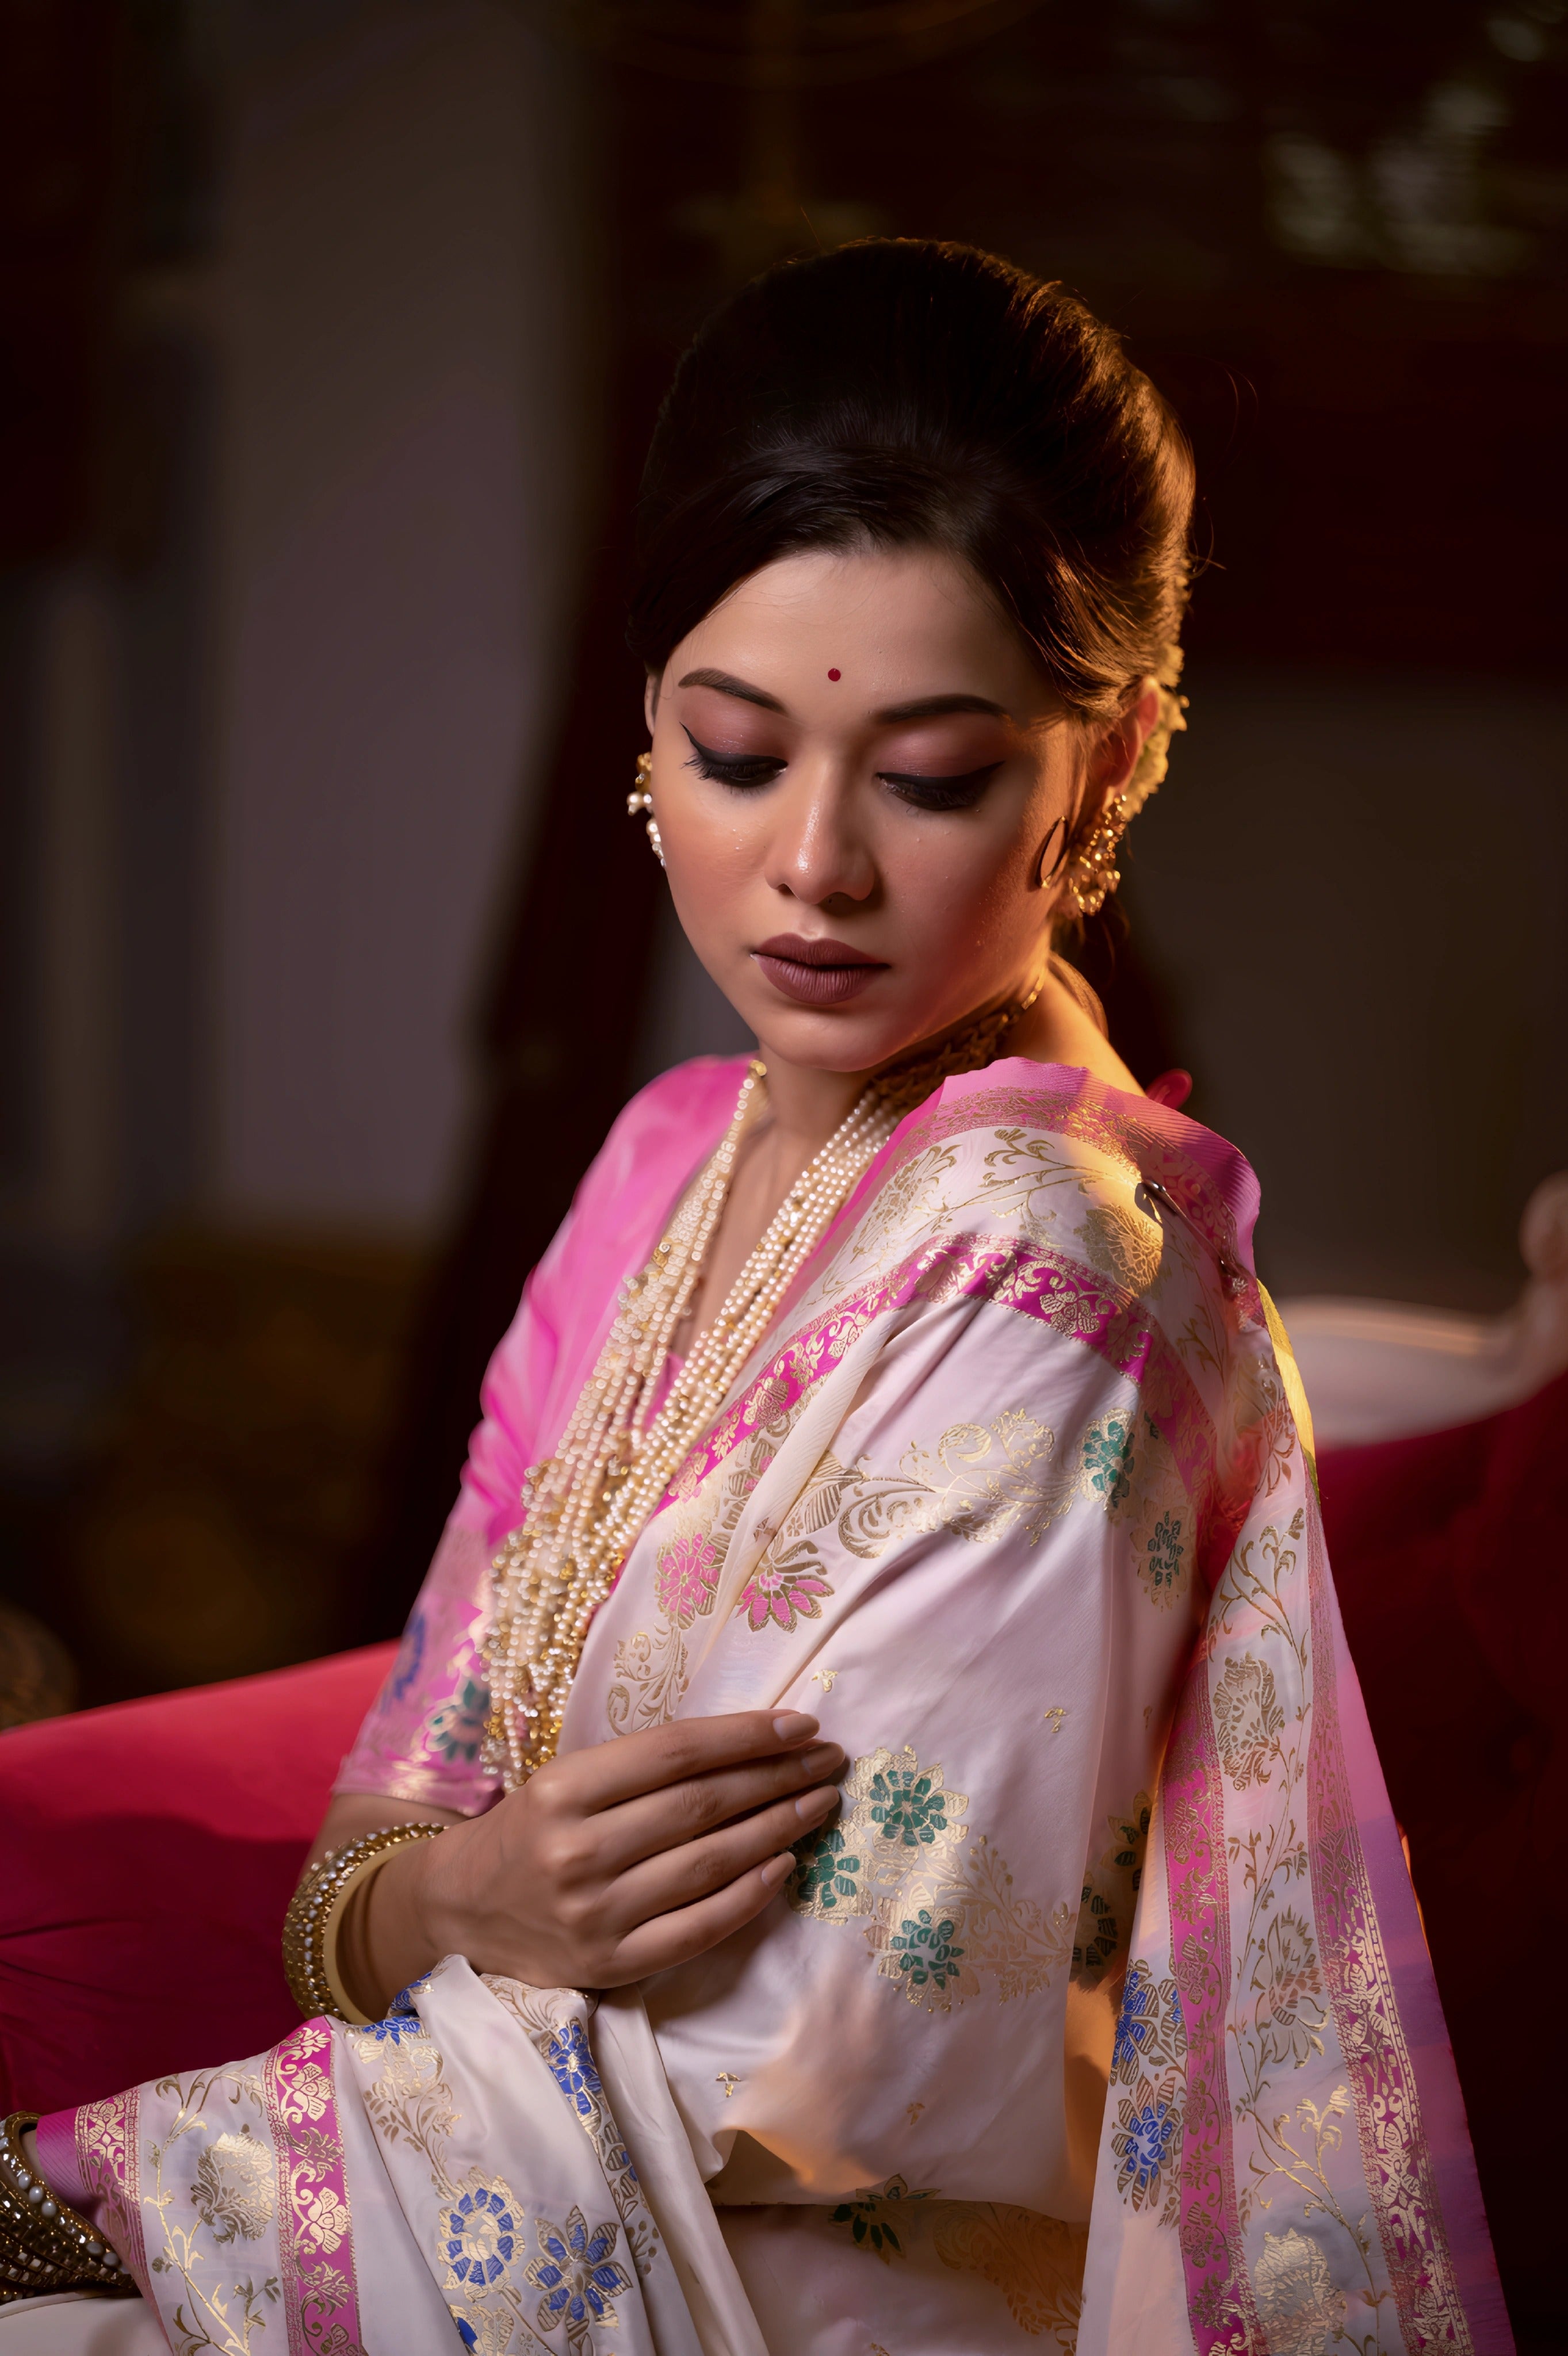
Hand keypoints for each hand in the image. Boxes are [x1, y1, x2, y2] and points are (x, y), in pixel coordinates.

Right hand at [348, 1711, 842, 2007]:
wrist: (459, 1910)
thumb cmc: (529, 1830)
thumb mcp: (566, 1780)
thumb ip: (642, 1767)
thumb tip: (748, 1744)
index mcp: (562, 1789)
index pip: (675, 1752)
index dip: (746, 1735)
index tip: (802, 1723)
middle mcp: (577, 1851)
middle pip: (702, 1805)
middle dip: (778, 1777)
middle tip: (830, 1758)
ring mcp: (594, 1915)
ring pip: (709, 1863)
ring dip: (779, 1829)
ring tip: (821, 1803)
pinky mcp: (609, 1965)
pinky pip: (699, 1929)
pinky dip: (749, 1896)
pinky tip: (784, 1865)